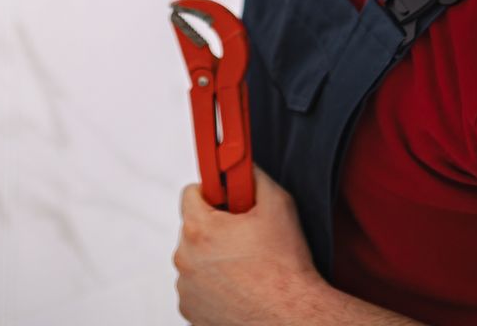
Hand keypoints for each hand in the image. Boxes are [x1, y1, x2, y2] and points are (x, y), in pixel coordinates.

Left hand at [173, 164, 324, 324]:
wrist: (292, 317)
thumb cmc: (285, 267)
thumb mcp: (278, 205)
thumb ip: (254, 176)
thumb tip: (243, 165)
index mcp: (199, 229)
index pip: (191, 193)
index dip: (214, 193)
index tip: (229, 200)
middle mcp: (184, 259)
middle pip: (193, 227)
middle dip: (216, 227)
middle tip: (245, 236)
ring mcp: (185, 288)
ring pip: (195, 258)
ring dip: (214, 258)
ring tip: (246, 267)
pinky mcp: (190, 311)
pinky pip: (197, 286)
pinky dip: (213, 285)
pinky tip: (239, 287)